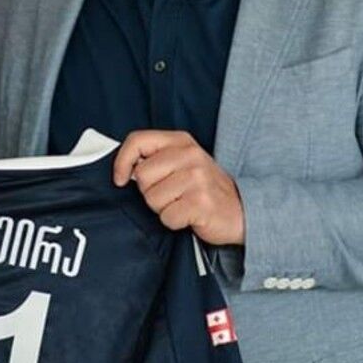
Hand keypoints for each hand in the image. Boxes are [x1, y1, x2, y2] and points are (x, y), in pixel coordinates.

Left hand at [113, 130, 244, 244]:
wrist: (243, 211)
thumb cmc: (205, 189)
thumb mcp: (182, 162)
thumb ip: (155, 158)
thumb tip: (123, 170)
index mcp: (182, 141)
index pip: (137, 141)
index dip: (122, 161)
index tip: (120, 178)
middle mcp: (190, 155)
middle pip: (141, 176)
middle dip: (150, 192)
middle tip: (172, 194)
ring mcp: (197, 178)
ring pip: (152, 199)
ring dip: (163, 209)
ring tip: (183, 204)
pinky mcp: (200, 202)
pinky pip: (166, 217)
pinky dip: (174, 222)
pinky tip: (190, 216)